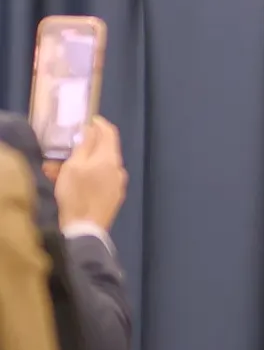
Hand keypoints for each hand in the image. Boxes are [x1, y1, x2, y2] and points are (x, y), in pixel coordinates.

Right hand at [54, 117, 127, 231]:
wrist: (85, 229)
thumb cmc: (77, 194)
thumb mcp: (74, 166)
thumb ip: (84, 145)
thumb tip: (91, 129)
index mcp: (111, 158)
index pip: (110, 133)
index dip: (99, 124)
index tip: (88, 120)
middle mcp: (119, 168)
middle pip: (104, 150)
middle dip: (83, 148)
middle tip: (65, 149)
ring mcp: (118, 183)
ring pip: (98, 166)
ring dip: (80, 164)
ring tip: (58, 170)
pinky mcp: (113, 196)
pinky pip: (100, 179)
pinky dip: (86, 177)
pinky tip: (72, 183)